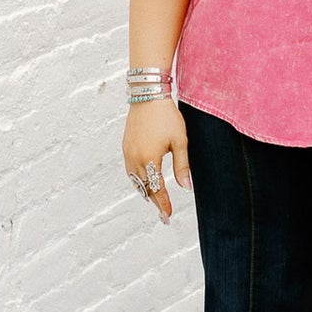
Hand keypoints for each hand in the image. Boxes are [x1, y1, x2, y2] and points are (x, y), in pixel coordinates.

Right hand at [122, 99, 190, 223]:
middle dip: (155, 201)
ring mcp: (128, 153)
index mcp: (150, 159)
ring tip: (155, 200)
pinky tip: (144, 180)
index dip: (163, 204)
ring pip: (135, 180)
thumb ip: (182, 167)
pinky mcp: (125, 146)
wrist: (148, 95)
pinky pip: (130, 170)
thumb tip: (186, 188)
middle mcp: (135, 158)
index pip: (157, 189)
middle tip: (164, 214)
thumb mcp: (180, 142)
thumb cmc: (167, 116)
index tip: (168, 216)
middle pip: (145, 187)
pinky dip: (137, 179)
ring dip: (145, 191)